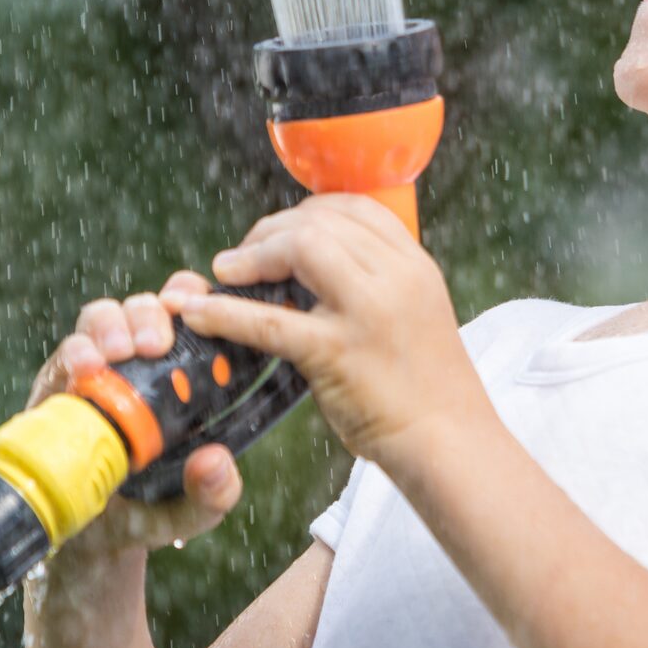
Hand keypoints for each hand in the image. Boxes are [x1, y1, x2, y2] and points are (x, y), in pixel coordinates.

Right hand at [26, 272, 243, 558]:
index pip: (195, 316)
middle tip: (156, 344)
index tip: (198, 306)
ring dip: (111, 326)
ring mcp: (99, 372)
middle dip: (151, 313)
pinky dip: (75, 353)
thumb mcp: (189, 513)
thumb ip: (211, 494)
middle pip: (148, 307)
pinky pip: (64, 354)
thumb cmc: (147, 515)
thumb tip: (215, 462)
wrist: (84, 544)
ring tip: (116, 353)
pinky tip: (85, 369)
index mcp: (185, 378)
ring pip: (104, 317)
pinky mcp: (57, 386)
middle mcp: (142, 365)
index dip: (195, 297)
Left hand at [180, 194, 493, 474]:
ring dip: (252, 255)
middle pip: (320, 221)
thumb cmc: (429, 386)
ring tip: (224, 274)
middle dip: (270, 231)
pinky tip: (198, 314)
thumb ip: (380, 283)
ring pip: (299, 248)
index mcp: (414, 264)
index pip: (354, 207)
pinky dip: (226, 312)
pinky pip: (270, 320)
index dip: (307, 212)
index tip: (280, 232)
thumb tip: (320, 265)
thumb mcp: (418, 311)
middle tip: (242, 257)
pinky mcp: (338, 353)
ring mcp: (368, 312)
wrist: (449, 440)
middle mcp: (395, 276)